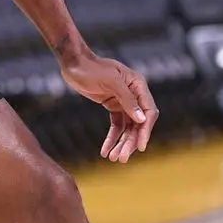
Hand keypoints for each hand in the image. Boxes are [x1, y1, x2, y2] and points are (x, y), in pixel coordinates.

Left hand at [59, 48, 157, 163]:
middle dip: (130, 142)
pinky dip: (112, 138)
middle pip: (138, 123)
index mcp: (138, 85)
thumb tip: (142, 119)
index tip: (140, 147)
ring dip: (121, 143)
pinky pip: (116, 126)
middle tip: (122, 159)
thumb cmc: (91, 68)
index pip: (149, 112)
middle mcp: (134, 94)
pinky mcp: (112, 105)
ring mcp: (123, 101)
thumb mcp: (110, 82)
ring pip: (127, 127)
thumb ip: (127, 99)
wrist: (73, 63)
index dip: (145, 131)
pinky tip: (105, 151)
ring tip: (114, 159)